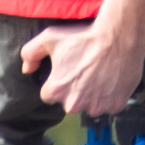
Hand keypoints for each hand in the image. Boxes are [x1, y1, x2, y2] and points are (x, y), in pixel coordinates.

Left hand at [24, 22, 144, 120]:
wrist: (118, 38)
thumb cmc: (83, 38)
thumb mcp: (49, 38)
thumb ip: (30, 53)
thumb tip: (26, 69)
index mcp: (57, 91)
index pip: (49, 95)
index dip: (57, 82)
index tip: (66, 72)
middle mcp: (74, 104)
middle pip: (70, 103)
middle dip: (74, 91)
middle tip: (84, 72)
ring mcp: (96, 107)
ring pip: (90, 106)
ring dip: (92, 96)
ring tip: (99, 75)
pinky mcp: (115, 106)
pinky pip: (109, 106)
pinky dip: (110, 97)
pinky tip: (111, 80)